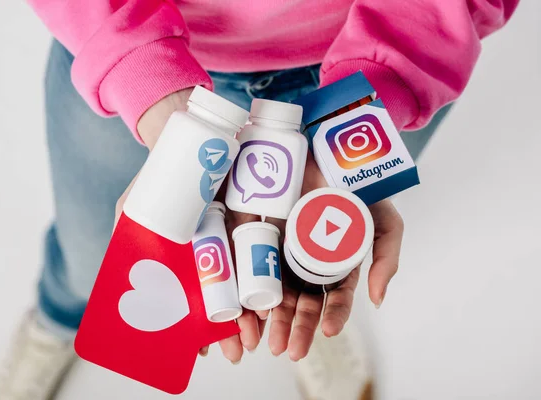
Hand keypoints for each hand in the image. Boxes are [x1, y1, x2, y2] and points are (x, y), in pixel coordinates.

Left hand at [216, 152, 403, 362]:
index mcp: (333, 261)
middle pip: (298, 299)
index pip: (332, 296)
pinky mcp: (255, 225)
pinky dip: (243, 284)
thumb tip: (378, 300)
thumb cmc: (358, 183)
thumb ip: (386, 258)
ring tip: (263, 342)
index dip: (331, 316)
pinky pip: (246, 258)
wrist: (328, 142)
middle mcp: (304, 258)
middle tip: (289, 350)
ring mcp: (278, 243)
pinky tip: (243, 307)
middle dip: (294, 327)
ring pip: (270, 287)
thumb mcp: (384, 220)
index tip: (327, 332)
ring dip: (267, 317)